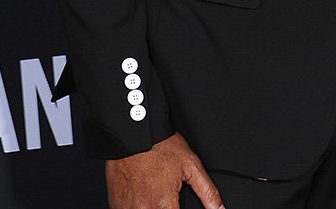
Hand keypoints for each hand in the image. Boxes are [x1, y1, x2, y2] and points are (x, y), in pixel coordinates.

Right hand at [105, 132, 224, 208]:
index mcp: (164, 204)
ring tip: (154, 193)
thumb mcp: (191, 165)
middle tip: (166, 195)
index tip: (178, 206)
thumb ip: (207, 191)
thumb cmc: (160, 146)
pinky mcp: (115, 205)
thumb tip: (219, 208)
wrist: (134, 134)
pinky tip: (142, 196)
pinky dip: (137, 208)